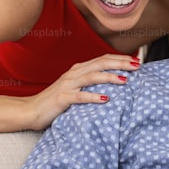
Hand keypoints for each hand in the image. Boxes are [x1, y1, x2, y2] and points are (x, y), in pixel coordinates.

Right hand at [23, 53, 140, 128]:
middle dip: (120, 63)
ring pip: (91, 77)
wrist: (30, 110)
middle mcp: (74, 74)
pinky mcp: (62, 98)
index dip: (120, 58)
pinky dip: (93, 96)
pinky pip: (79, 96)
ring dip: (109, 77)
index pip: (103, 59)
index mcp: (78, 70)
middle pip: (100, 64)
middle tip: (137, 66)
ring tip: (125, 80)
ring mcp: (67, 85)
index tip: (137, 61)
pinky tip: (106, 99)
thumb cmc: (55, 101)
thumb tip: (114, 83)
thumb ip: (90, 84)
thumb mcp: (75, 88)